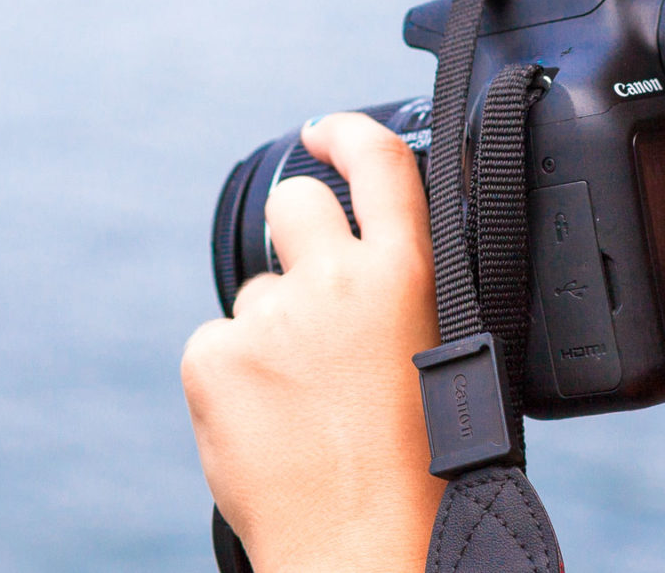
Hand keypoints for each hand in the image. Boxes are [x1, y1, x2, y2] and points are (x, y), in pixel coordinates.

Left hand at [181, 113, 442, 572]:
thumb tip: (367, 271)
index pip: (380, 163)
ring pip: (254, 293)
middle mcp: (336, 280)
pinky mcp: (213, 356)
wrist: (364, 546)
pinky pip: (216, 344)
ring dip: (270, 332)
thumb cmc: (424, 475)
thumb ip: (406, 299)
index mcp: (411, 276)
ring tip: (306, 406)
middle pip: (292, 205)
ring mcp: (269, 317)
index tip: (325, 133)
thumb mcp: (450, 363)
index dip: (347, 133)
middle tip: (310, 296)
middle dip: (294, 233)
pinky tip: (269, 424)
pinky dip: (233, 378)